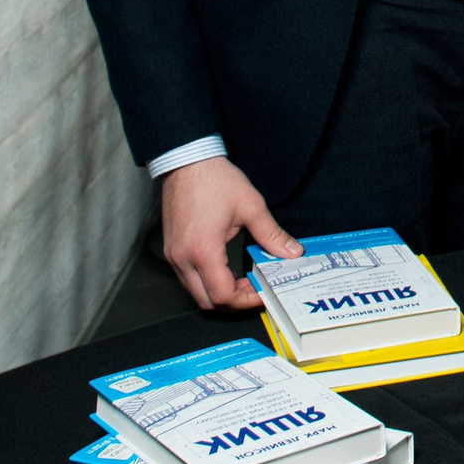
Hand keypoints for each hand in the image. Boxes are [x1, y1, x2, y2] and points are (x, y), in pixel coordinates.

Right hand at [159, 156, 298, 310]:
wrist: (186, 162)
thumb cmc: (214, 180)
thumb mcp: (250, 206)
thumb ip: (272, 234)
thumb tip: (291, 252)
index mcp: (203, 250)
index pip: (223, 295)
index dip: (244, 300)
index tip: (261, 293)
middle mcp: (183, 258)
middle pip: (206, 301)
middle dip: (232, 302)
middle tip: (253, 290)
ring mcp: (174, 256)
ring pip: (195, 292)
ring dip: (218, 293)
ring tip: (241, 281)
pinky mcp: (171, 250)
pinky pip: (187, 278)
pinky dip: (206, 282)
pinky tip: (224, 270)